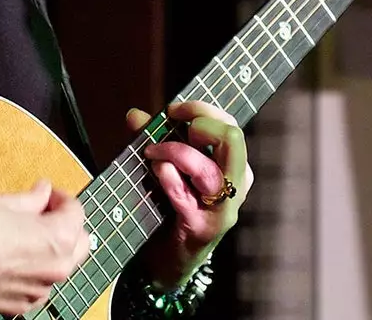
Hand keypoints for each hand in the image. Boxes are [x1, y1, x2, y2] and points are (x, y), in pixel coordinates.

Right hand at [0, 179, 90, 314]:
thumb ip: (35, 199)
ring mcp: (38, 291)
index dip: (62, 199)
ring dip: (49, 252)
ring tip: (22, 238)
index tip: (50, 196)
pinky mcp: (20, 305)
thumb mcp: (9, 203)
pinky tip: (11, 260)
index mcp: (58, 239)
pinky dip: (32, 274)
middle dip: (65, 227)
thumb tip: (43, 193)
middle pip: (79, 244)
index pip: (76, 212)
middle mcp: (55, 269)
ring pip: (58, 268)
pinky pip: (37, 287)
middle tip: (44, 215)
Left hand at [125, 100, 253, 288]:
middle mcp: (235, 186)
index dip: (202, 109)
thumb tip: (136, 115)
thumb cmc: (172, 211)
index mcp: (234, 168)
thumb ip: (156, 141)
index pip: (231, 126)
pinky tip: (157, 169)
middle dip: (198, 123)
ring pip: (207, 169)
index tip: (173, 110)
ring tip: (153, 152)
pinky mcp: (199, 227)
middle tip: (171, 129)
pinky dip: (168, 177)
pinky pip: (184, 197)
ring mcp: (220, 210)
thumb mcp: (168, 170)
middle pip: (231, 139)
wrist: (169, 262)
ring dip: (175, 151)